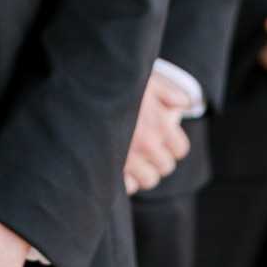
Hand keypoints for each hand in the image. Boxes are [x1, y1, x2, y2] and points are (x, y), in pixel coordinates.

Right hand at [124, 73, 190, 194]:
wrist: (82, 91)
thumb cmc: (115, 83)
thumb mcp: (145, 80)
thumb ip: (168, 92)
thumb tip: (184, 105)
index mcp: (159, 123)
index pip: (180, 149)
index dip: (172, 145)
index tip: (162, 139)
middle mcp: (147, 144)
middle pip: (165, 167)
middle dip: (157, 159)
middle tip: (144, 148)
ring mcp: (129, 159)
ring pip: (148, 179)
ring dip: (142, 172)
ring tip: (131, 158)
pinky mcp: (112, 169)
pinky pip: (128, 186)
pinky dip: (125, 180)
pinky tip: (118, 165)